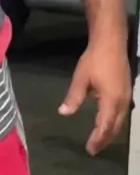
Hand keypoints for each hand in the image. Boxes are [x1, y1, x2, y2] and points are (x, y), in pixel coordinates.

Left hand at [59, 39, 131, 155]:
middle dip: (105, 139)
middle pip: (115, 127)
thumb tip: (63, 113)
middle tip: (94, 149)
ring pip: (120, 121)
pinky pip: (123, 113)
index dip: (97, 139)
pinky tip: (108, 121)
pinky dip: (115, 122)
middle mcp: (121, 102)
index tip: (89, 149)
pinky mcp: (127, 90)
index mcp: (110, 101)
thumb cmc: (95, 59)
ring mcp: (126, 96)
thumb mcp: (81, 78)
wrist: (111, 42)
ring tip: (100, 139)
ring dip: (111, 132)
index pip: (104, 126)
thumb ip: (74, 97)